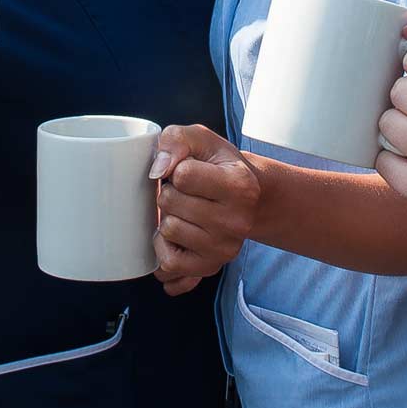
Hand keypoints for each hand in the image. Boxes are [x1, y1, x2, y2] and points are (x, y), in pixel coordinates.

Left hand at [149, 124, 259, 296]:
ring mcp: (225, 248)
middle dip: (170, 192)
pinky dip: (164, 248)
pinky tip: (176, 237)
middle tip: (186, 193)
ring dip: (167, 218)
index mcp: (240, 185)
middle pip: (170, 202)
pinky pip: (169, 264)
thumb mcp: (201, 139)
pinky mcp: (211, 267)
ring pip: (168, 230)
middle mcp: (237, 221)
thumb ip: (176, 140)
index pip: (182, 174)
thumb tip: (158, 169)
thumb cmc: (219, 165)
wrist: (248, 199)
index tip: (190, 170)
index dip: (177, 168)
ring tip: (184, 212)